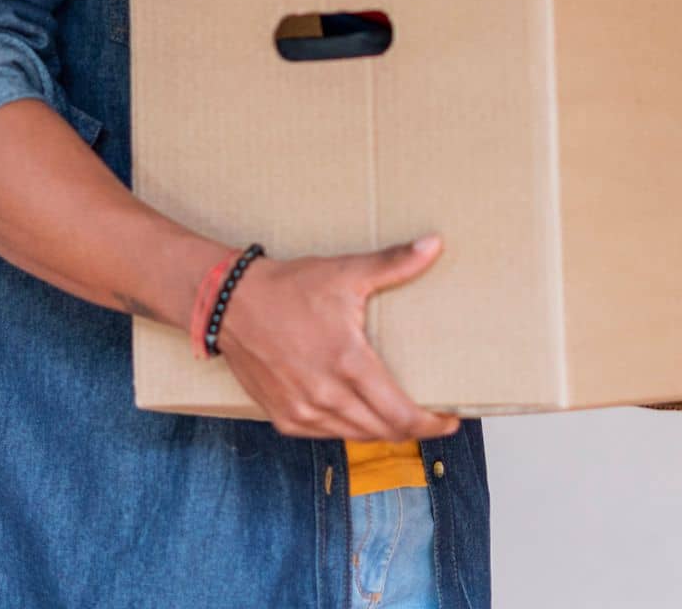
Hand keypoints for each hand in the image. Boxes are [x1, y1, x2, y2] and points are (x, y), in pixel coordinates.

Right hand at [216, 234, 460, 441]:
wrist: (231, 303)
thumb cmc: (290, 288)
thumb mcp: (346, 272)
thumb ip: (394, 263)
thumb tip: (434, 245)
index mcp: (348, 363)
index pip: (400, 414)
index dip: (430, 424)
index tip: (450, 421)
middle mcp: (326, 396)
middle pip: (383, 431)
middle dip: (412, 429)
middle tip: (432, 418)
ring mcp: (302, 411)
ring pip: (356, 436)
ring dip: (382, 431)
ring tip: (401, 418)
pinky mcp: (283, 417)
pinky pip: (326, 435)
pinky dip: (348, 429)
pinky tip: (360, 416)